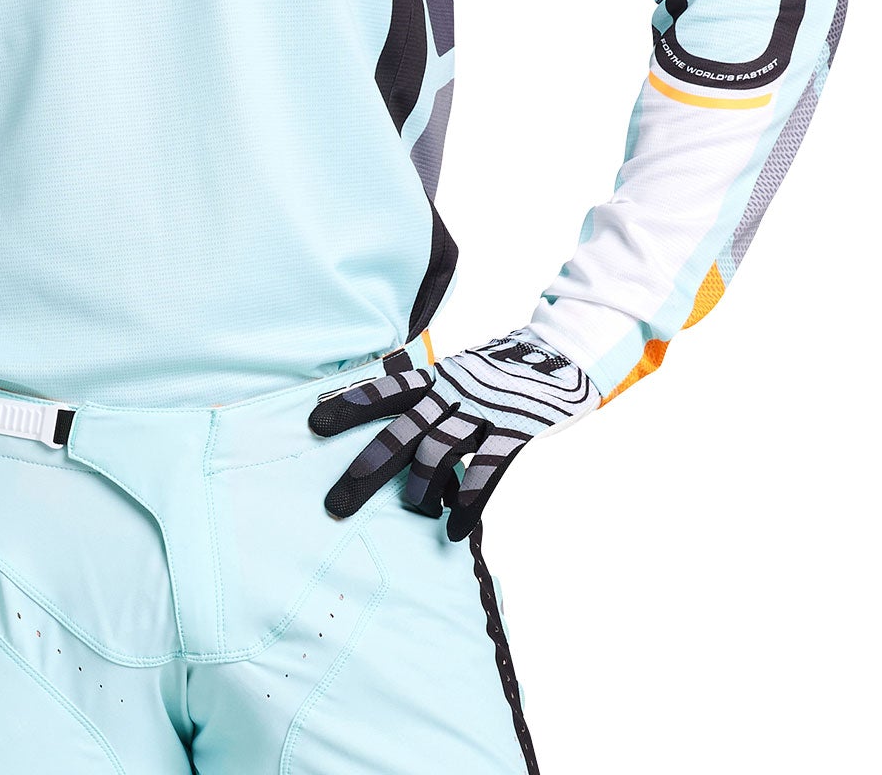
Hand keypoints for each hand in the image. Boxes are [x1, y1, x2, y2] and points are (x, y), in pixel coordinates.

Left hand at [308, 332, 598, 540]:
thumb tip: (401, 431)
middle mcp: (454, 392)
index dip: (351, 404)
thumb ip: (435, 398)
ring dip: (419, 487)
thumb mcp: (462, 374)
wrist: (567, 351)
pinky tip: (453, 530)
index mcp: (439, 378)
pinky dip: (469, 500)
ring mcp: (484, 409)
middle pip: (402, 431)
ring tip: (409, 512)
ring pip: (439, 450)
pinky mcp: (516, 428)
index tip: (314, 422)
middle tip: (337, 502)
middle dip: (368, 467)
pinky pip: (488, 468)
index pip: (388, 390)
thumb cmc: (506, 371)